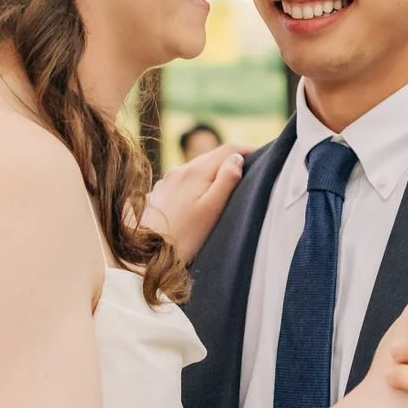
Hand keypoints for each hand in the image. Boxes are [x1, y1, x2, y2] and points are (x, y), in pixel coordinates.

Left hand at [142, 146, 246, 262]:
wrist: (144, 257)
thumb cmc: (183, 238)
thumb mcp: (212, 209)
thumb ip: (227, 180)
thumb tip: (237, 158)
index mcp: (194, 171)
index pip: (226, 150)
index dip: (247, 150)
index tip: (262, 155)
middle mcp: (177, 171)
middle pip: (209, 159)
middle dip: (229, 162)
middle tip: (249, 171)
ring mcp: (164, 183)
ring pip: (194, 172)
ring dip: (210, 175)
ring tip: (224, 189)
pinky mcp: (156, 197)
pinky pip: (181, 185)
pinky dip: (195, 187)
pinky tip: (197, 203)